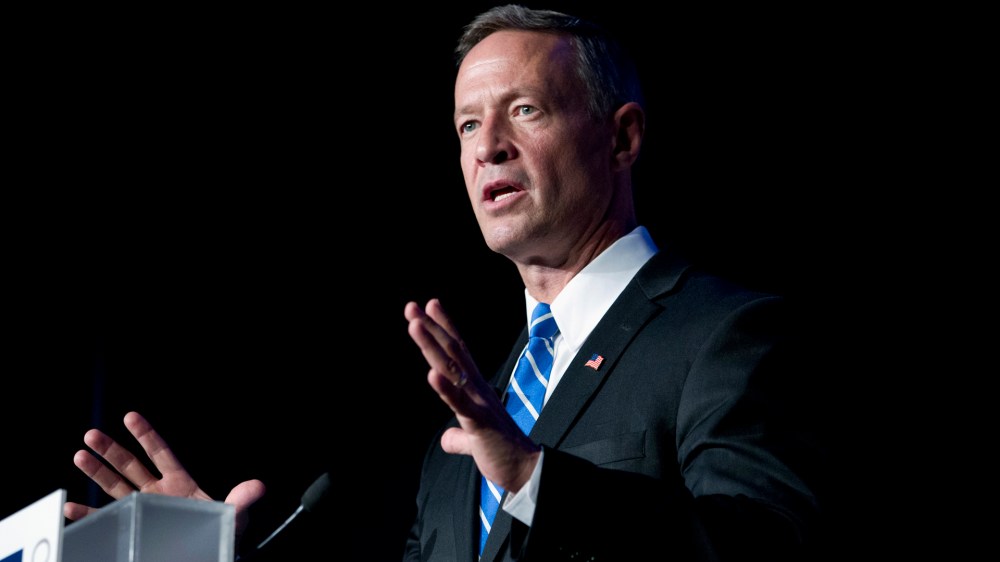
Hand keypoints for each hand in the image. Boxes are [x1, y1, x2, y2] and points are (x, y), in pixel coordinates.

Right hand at [64, 411, 264, 546]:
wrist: (209, 553)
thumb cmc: (222, 534)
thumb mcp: (233, 515)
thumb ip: (242, 500)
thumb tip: (258, 486)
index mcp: (180, 484)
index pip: (161, 453)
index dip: (147, 435)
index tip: (130, 416)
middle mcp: (159, 493)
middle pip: (131, 466)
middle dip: (111, 450)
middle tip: (91, 434)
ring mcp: (145, 510)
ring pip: (116, 487)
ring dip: (97, 473)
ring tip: (80, 456)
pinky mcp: (135, 529)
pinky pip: (108, 521)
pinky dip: (90, 516)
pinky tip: (73, 509)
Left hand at [405, 299, 539, 491]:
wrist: (525, 471)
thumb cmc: (501, 452)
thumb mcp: (473, 440)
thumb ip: (459, 436)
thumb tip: (447, 439)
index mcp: (476, 389)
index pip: (458, 352)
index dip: (443, 328)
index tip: (429, 306)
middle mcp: (477, 389)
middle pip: (451, 352)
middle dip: (431, 328)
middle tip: (411, 306)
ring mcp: (479, 403)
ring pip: (451, 369)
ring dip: (432, 346)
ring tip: (414, 325)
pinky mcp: (480, 423)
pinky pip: (460, 403)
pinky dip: (446, 389)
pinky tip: (431, 375)